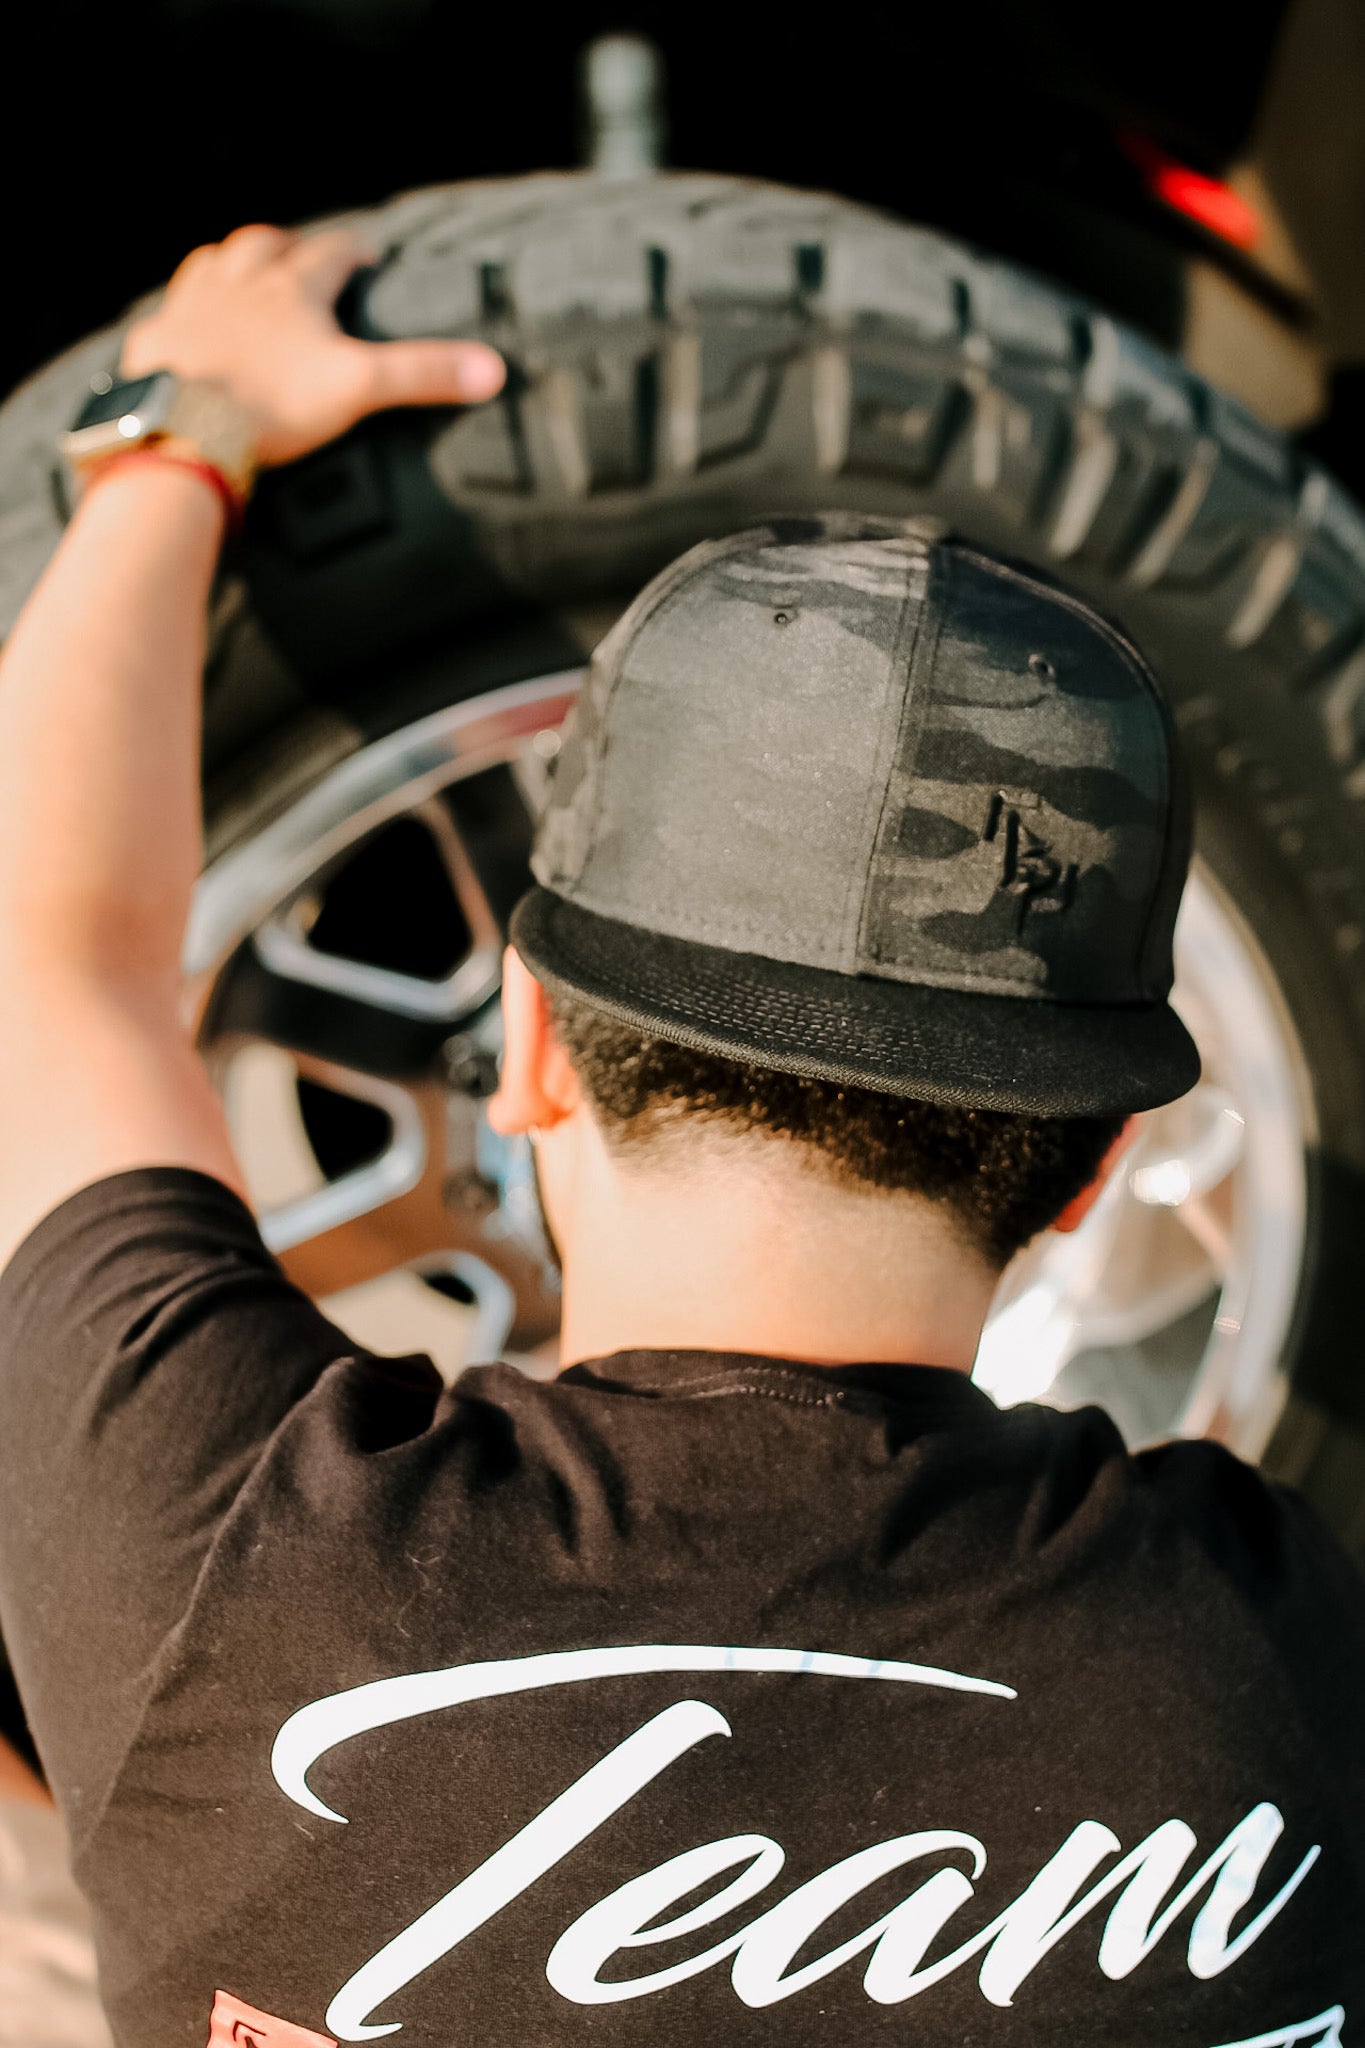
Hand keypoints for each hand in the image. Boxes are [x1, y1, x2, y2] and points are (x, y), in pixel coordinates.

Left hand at [121, 224, 505, 467]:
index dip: (352, 253)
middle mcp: (239, 282)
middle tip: (298, 256)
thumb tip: (495, 369)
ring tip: (243, 277)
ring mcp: (191, 308)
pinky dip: (184, 315)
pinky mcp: (155, 341)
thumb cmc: (275, 405)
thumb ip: (424, 374)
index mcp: (292, 286)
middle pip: (264, 245)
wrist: (185, 429)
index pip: (330, 253)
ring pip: (213, 265)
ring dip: (232, 266)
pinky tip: (188, 328)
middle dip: (286, 247)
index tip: (367, 257)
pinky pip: (168, 315)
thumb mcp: (359, 388)